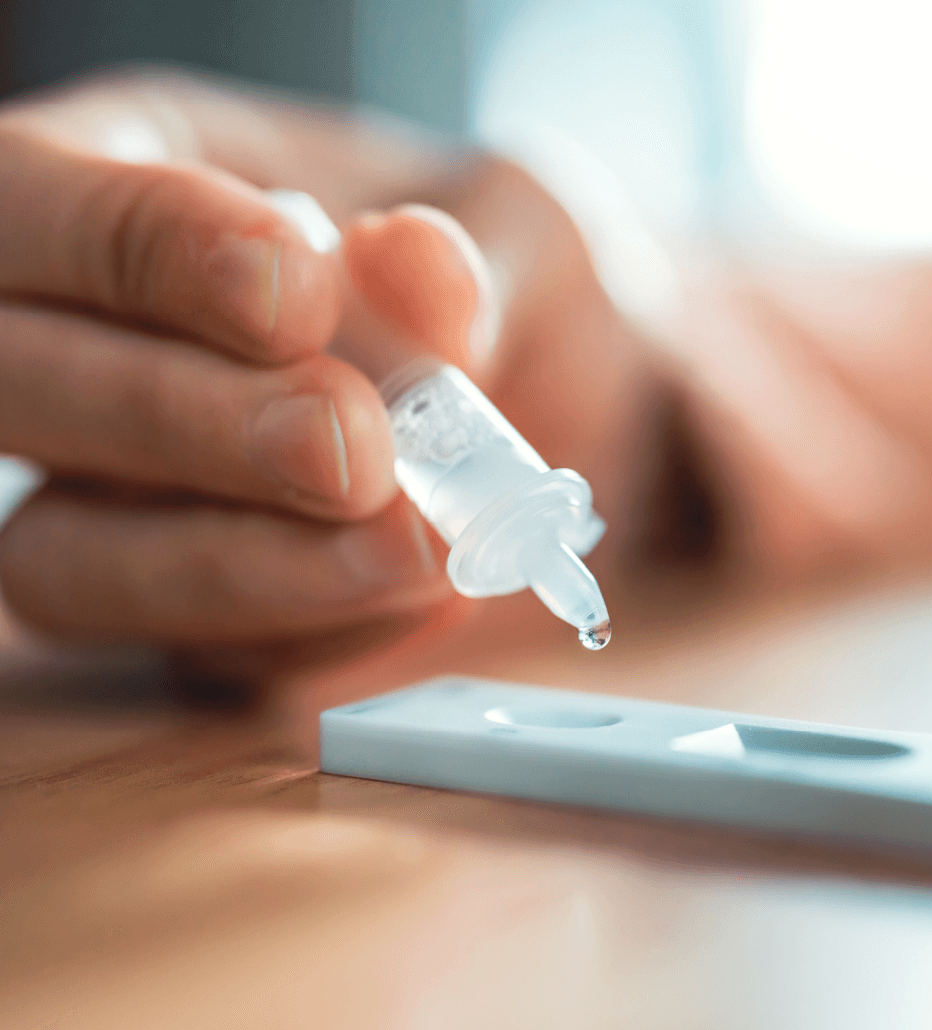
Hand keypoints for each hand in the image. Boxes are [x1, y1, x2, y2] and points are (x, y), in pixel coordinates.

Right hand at [0, 72, 651, 672]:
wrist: (576, 419)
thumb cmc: (507, 281)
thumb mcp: (516, 222)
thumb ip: (469, 249)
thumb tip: (413, 263)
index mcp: (130, 172)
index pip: (31, 197)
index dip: (139, 247)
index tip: (295, 294)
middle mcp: (84, 339)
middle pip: (16, 388)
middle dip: (183, 422)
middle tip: (354, 447)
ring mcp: (114, 496)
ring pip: (71, 560)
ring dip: (244, 564)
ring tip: (414, 547)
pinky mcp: (188, 619)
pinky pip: (200, 656)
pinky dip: (319, 630)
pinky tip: (429, 586)